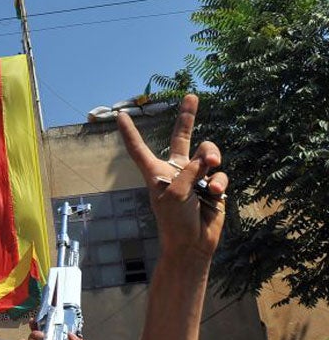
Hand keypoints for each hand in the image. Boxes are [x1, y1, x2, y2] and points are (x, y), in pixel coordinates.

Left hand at [117, 94, 227, 260]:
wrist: (193, 244)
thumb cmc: (175, 221)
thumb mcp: (176, 193)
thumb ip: (190, 170)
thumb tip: (207, 158)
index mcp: (156, 173)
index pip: (139, 149)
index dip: (130, 133)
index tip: (119, 115)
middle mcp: (175, 171)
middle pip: (182, 137)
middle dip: (188, 117)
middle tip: (191, 95)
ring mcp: (195, 177)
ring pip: (208, 152)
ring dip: (212, 158)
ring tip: (211, 171)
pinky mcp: (212, 186)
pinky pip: (220, 174)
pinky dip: (219, 182)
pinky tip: (215, 193)